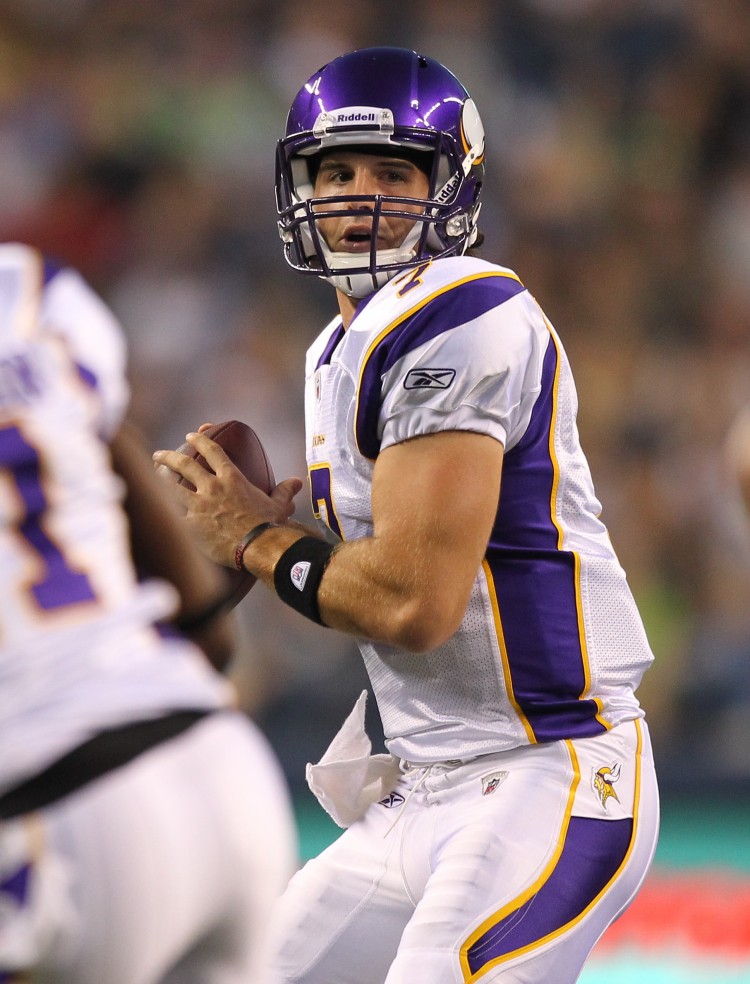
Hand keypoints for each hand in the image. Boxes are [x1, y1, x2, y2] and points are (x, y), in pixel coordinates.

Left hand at [153, 431, 302, 568]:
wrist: (259, 546)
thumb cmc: (270, 525)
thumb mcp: (279, 505)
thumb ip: (285, 491)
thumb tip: (297, 482)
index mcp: (232, 478)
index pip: (212, 450)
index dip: (200, 440)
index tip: (191, 436)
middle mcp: (212, 488)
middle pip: (184, 465)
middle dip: (168, 457)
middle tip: (159, 454)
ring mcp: (199, 506)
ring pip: (170, 488)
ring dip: (158, 480)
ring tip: (150, 478)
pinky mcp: (191, 526)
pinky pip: (171, 516)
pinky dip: (162, 512)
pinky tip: (154, 510)